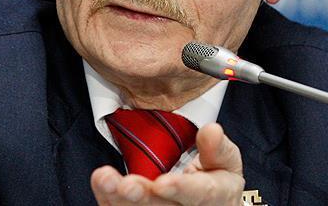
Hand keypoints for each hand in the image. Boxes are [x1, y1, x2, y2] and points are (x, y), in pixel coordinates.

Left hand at [91, 123, 244, 204]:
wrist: (210, 205)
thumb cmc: (216, 179)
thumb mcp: (225, 161)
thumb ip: (217, 148)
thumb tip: (212, 129)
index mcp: (217, 197)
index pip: (202, 194)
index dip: (181, 188)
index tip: (162, 182)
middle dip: (142, 197)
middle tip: (125, 185)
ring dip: (118, 199)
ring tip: (104, 179)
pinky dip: (109, 199)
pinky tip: (101, 183)